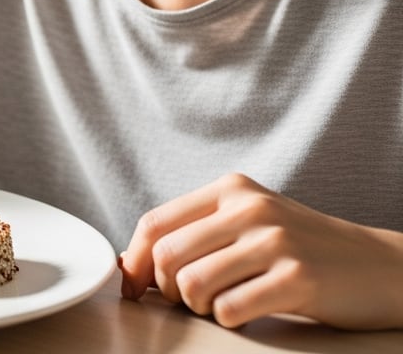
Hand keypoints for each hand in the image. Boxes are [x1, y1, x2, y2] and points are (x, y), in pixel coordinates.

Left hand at [120, 172, 402, 329]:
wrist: (381, 266)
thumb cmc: (303, 250)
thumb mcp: (250, 223)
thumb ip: (196, 234)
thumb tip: (131, 268)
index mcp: (232, 189)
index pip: (155, 223)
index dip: (135, 262)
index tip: (136, 288)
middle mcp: (251, 208)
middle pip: (167, 256)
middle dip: (167, 290)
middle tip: (190, 301)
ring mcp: (276, 241)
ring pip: (193, 284)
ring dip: (198, 308)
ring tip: (223, 305)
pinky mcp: (297, 278)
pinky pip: (230, 309)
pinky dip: (229, 320)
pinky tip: (249, 312)